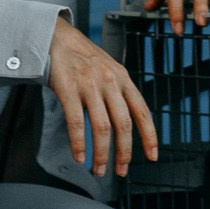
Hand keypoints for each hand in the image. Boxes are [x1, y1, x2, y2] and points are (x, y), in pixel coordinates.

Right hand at [47, 18, 157, 176]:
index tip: (152, 156)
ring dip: (102, 153)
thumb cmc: (83, 58)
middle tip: (121, 170)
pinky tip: (80, 156)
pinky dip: (79, 143)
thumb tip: (128, 126)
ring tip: (99, 169)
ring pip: (102, 127)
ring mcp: (89, 85)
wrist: (57, 38)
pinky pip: (76, 122)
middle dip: (124, 152)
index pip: (142, 111)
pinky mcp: (68, 88)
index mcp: (123, 79)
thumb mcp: (110, 71)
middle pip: (123, 124)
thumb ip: (120, 94)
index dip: (149, 136)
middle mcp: (110, 81)